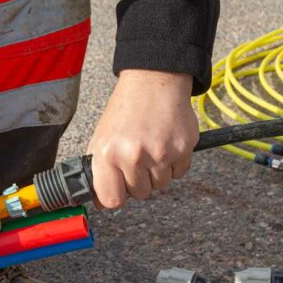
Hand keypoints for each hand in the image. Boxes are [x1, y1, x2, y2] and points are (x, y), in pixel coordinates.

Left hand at [87, 69, 198, 208]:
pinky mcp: (182, 149)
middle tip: (138, 157)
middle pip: (140, 194)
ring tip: (152, 147)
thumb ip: (100, 169)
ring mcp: (160, 154)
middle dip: (139, 180)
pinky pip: (179, 173)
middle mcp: (133, 155)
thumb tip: (101, 202)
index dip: (117, 195)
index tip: (119, 188)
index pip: (112, 200)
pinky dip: (174, 163)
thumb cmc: (127, 108)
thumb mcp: (102, 135)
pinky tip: (166, 143)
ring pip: (160, 185)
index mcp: (107, 153)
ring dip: (157, 172)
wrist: (154, 80)